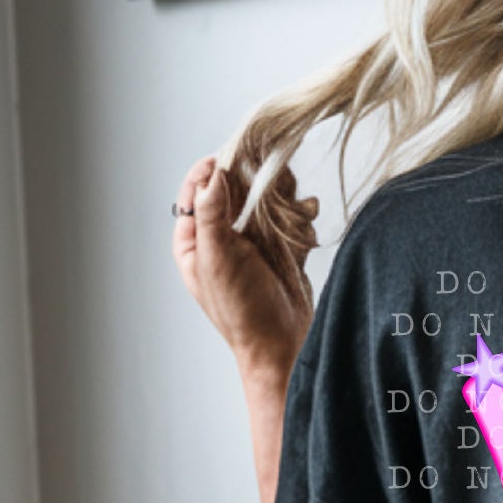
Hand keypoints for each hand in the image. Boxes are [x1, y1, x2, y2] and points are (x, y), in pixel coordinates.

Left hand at [173, 154, 312, 386]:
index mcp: (195, 239)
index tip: (234, 156)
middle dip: (257, 181)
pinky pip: (291, 221)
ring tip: (297, 207)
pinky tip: (306, 229)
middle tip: (276, 177)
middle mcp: (222, 236)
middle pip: (235, 189)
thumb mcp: (218, 259)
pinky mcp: (282, 251)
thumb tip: (213, 174)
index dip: (213, 169)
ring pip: (266, 201)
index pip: (197, 189)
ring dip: (285, 199)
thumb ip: (211, 214)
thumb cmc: (242, 310)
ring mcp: (253, 243)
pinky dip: (301, 219)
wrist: (282, 346)